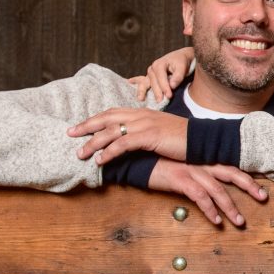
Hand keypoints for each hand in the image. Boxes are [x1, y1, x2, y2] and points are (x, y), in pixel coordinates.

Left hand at [69, 109, 188, 163]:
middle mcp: (141, 115)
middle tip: (69, 134)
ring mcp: (144, 125)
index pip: (114, 112)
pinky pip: (122, 144)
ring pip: (111, 132)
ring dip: (93, 143)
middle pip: (106, 118)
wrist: (203, 139)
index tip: (81, 126)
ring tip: (81, 153)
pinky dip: (109, 152)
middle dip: (86, 126)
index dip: (96, 119)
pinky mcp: (149, 136)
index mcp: (143, 112)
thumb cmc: (185, 138)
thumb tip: (135, 141)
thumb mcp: (163, 131)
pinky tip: (100, 160)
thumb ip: (147, 132)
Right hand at [128, 47, 194, 101]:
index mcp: (159, 65)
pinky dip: (139, 87)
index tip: (169, 96)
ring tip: (141, 99)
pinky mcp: (150, 78)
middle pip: (153, 82)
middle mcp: (152, 69)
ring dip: (142, 91)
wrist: (180, 57)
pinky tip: (135, 91)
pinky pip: (142, 83)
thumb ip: (178, 76)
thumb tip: (172, 86)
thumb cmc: (181, 62)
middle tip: (161, 102)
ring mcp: (150, 74)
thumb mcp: (182, 67)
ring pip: (145, 83)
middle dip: (157, 92)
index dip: (165, 87)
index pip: (161, 78)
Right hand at [148, 159, 267, 226]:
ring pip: (218, 190)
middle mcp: (201, 162)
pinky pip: (200, 197)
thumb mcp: (182, 163)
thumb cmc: (158, 161)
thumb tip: (209, 184)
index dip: (247, 174)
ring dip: (230, 207)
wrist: (135, 157)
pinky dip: (210, 210)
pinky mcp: (180, 179)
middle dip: (250, 186)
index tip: (261, 184)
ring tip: (240, 221)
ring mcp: (191, 170)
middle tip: (264, 198)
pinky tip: (216, 221)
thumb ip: (197, 170)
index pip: (231, 164)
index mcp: (204, 157)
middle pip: (232, 173)